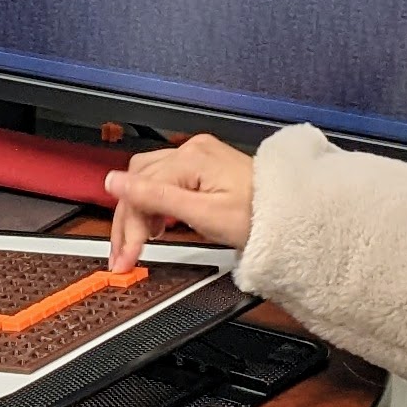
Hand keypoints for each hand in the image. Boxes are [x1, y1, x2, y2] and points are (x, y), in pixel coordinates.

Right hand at [103, 133, 256, 270]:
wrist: (291, 216)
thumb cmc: (258, 217)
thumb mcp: (203, 215)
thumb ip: (155, 198)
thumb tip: (114, 182)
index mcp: (191, 159)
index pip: (142, 189)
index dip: (129, 226)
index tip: (125, 256)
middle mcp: (192, 150)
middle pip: (140, 181)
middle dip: (128, 221)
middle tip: (125, 255)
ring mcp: (198, 155)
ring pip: (148, 179)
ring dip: (139, 211)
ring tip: (140, 241)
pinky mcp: (203, 165)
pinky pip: (165, 178)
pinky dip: (156, 202)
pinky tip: (159, 223)